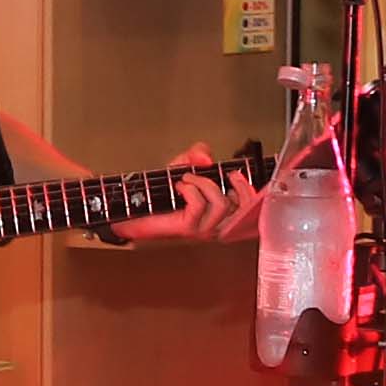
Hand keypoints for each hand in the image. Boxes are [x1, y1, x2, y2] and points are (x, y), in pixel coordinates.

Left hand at [115, 140, 264, 243]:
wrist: (134, 213)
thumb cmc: (159, 195)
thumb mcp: (181, 167)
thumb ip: (194, 155)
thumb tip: (205, 157)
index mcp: (220, 215)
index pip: (249, 210)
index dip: (251, 192)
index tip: (238, 173)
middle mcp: (215, 225)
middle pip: (240, 205)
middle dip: (231, 184)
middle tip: (214, 173)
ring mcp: (203, 230)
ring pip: (222, 204)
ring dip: (204, 183)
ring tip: (188, 179)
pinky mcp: (188, 229)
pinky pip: (199, 204)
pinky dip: (190, 188)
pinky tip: (180, 186)